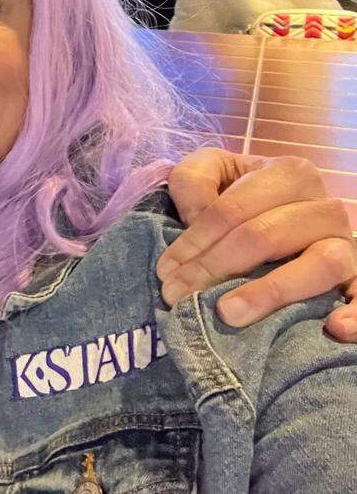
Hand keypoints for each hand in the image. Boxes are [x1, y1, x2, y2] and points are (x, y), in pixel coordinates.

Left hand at [160, 148, 356, 339]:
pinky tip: (333, 328)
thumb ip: (193, 180)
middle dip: (214, 268)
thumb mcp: (211, 174)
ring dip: (270, 291)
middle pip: (266, 236)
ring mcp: (346, 245)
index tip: (166, 271)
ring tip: (228, 313)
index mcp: (289, 174)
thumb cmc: (237, 197)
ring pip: (319, 264)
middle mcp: (324, 207)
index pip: (234, 209)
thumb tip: (195, 215)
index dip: (194, 241)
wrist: (273, 217)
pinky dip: (356, 313)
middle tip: (179, 295)